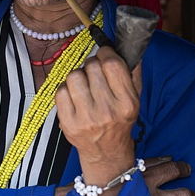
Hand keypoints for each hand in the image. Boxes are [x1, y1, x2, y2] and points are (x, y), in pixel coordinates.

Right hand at [49, 158, 194, 195]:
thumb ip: (145, 163)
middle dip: (191, 195)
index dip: (183, 168)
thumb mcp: (124, 168)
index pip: (173, 170)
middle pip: (184, 195)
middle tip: (191, 195)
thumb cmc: (105, 184)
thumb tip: (166, 158)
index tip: (186, 169)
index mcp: (146, 178)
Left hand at [55, 46, 139, 195]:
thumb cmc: (119, 120)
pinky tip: (74, 97)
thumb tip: (121, 44)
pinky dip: (65, 90)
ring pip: (73, 76)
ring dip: (77, 76)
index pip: (112, 65)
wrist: (106, 152)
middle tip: (93, 74)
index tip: (103, 54)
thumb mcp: (134, 99)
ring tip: (83, 86)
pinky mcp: (68, 123)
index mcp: (127, 103)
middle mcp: (108, 111)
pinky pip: (60, 91)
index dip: (105, 53)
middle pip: (91, 67)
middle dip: (91, 65)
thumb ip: (130, 72)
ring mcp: (86, 118)